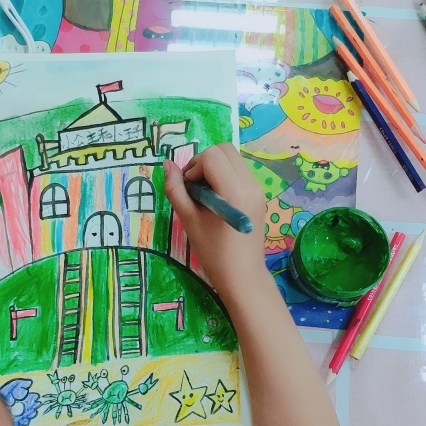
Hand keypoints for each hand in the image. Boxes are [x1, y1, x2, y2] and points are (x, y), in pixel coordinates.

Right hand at [163, 143, 268, 307]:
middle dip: (204, 162)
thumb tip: (167, 164)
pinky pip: (238, 171)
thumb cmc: (213, 252)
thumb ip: (176, 190)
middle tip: (194, 187)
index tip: (189, 189)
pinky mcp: (258, 193)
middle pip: (224, 150)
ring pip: (232, 158)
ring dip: (213, 168)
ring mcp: (257, 187)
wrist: (242, 275)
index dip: (194, 167)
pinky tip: (216, 200)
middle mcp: (250, 183)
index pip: (212, 156)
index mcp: (234, 191)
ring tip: (204, 195)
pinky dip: (223, 176)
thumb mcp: (189, 220)